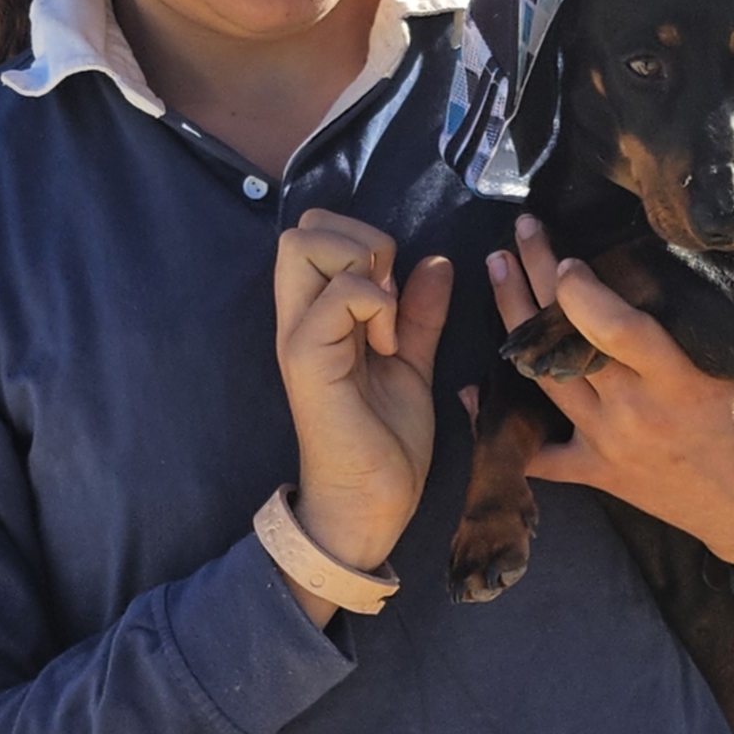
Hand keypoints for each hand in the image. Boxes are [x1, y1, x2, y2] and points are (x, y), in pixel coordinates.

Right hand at [274, 209, 452, 622]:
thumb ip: (418, 313)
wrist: (371, 506)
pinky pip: (339, 293)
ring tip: (384, 318)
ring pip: (304, 243)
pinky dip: (375, 302)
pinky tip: (386, 345)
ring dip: (361, 265)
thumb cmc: (384, 443)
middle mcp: (299, 317)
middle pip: (302, 227)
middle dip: (358, 237)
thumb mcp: (411, 363)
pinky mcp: (308, 358)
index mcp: (319, 315)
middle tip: (387, 291)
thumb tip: (434, 261)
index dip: (361, 239)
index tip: (393, 288)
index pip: (316, 231)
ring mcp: (299, 335)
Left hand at [486, 216, 733, 567]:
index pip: (619, 332)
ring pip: (544, 380)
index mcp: (680, 380)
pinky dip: (501, 425)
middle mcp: (637, 411)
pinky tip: (468, 391)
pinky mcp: (597, 471)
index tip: (568, 256)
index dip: (585, 295)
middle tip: (519, 234)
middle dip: (539, 279)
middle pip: (570, 342)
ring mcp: (610, 442)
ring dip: (515, 320)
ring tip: (497, 269)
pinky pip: (540, 453)